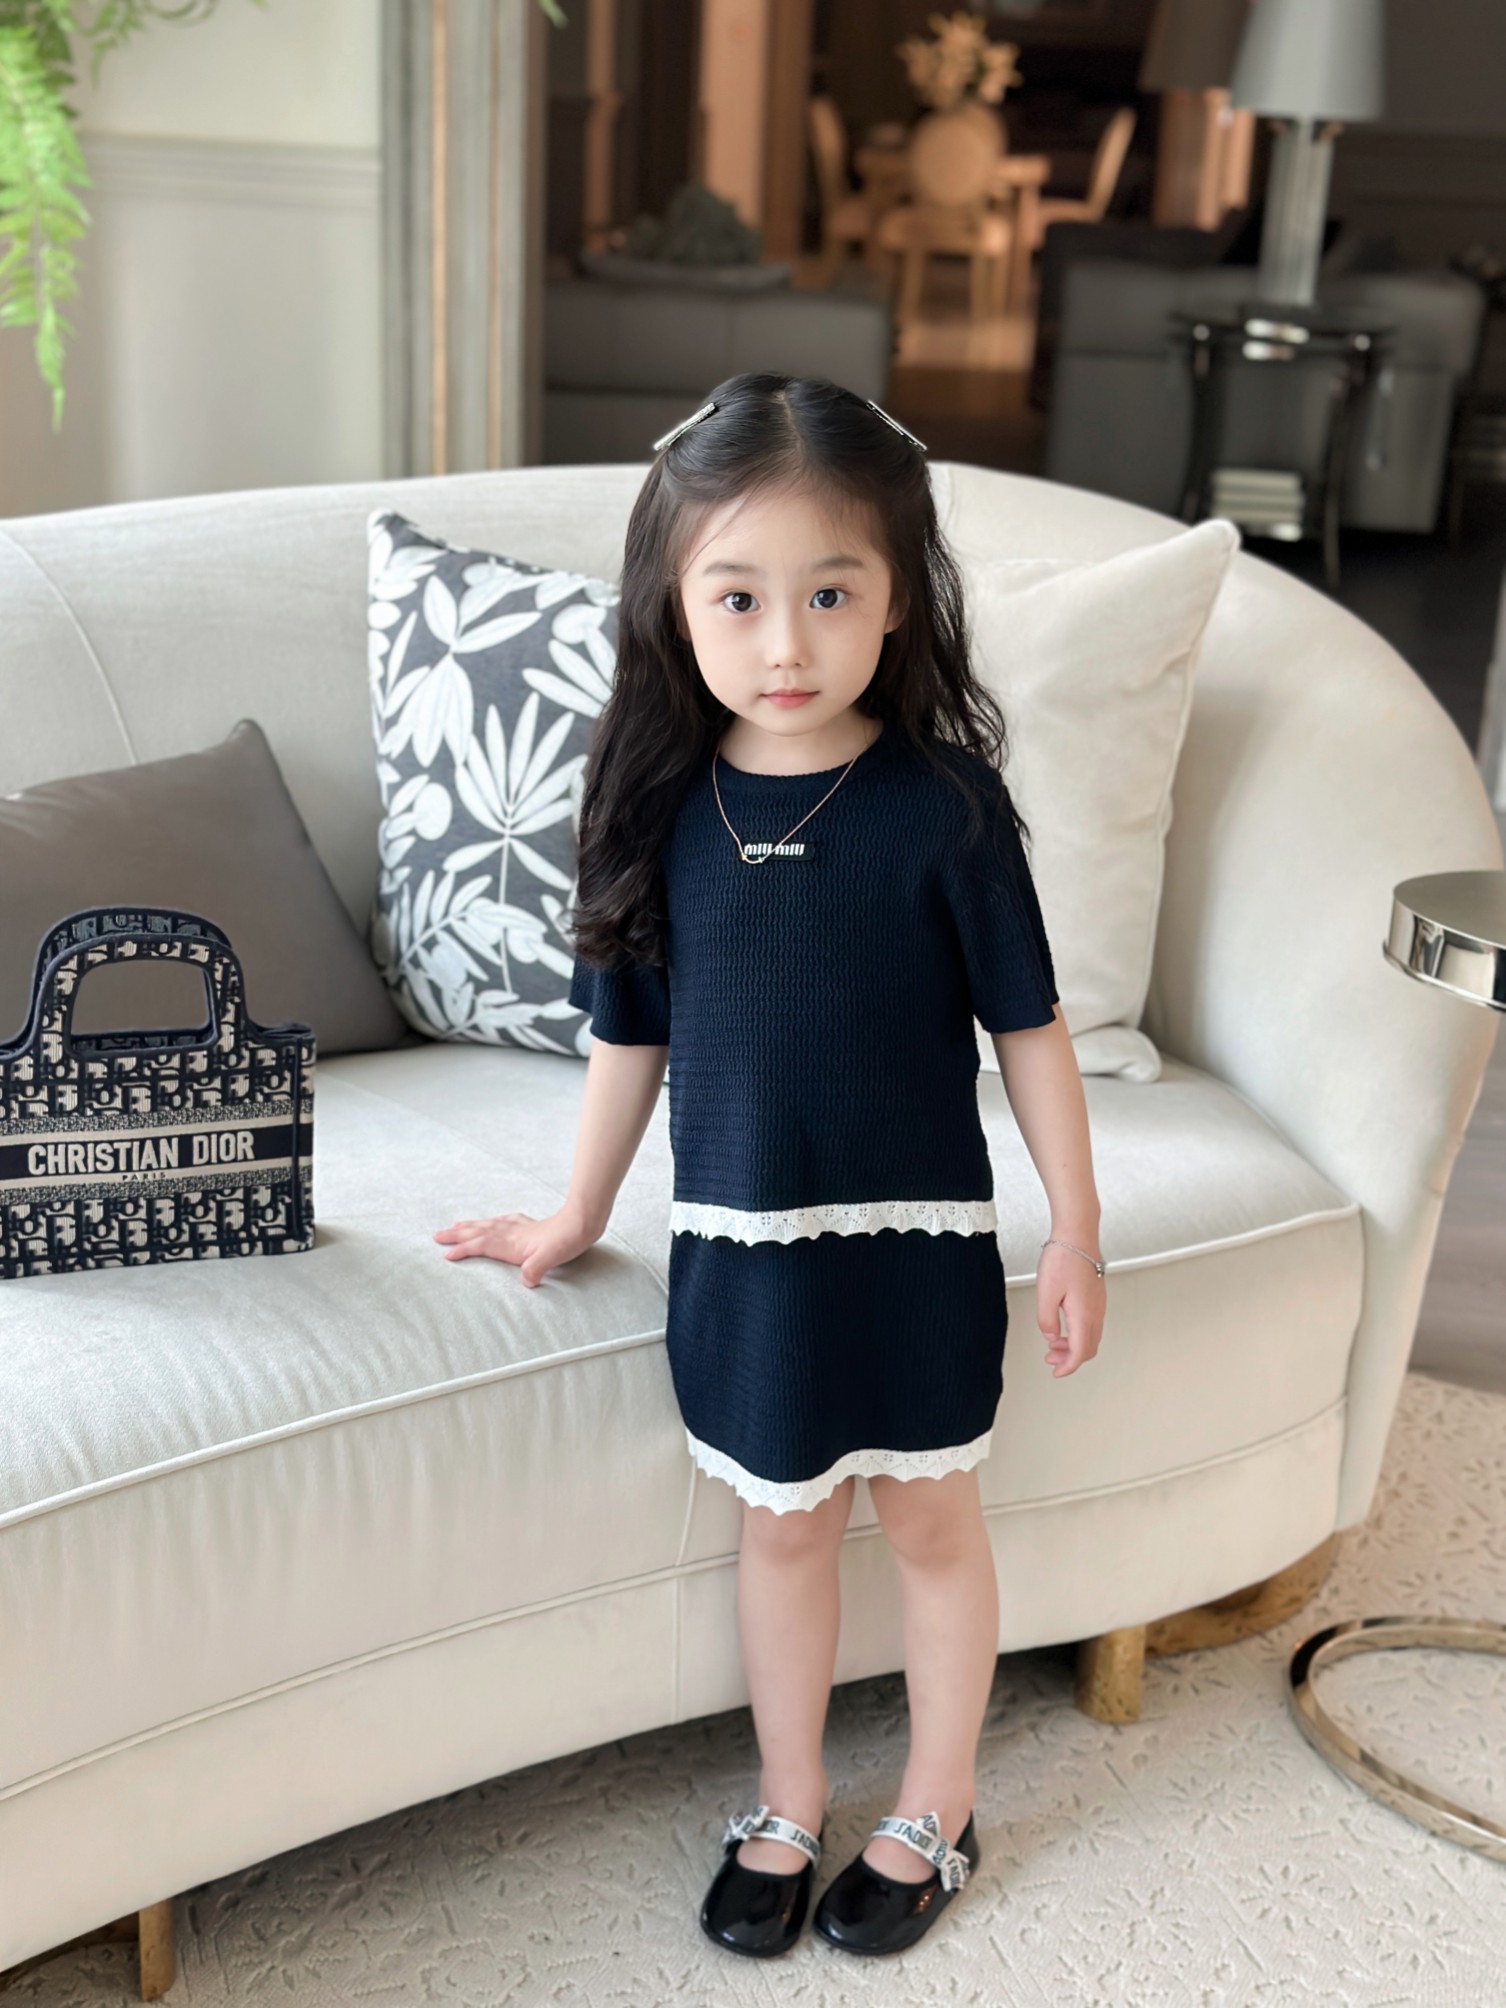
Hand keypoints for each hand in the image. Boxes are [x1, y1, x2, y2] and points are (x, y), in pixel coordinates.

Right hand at [432, 1204, 601, 1285]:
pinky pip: (504, 1221)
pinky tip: (493, 1221)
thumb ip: (536, 1269)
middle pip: (478, 1232)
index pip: (481, 1245)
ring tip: (454, 1226)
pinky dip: (493, 1221)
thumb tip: (526, 1282)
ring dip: (470, 1226)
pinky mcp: (530, 1226)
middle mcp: (512, 1234)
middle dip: (457, 1235)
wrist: (583, 1223)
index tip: (446, 1255)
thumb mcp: (552, 1258)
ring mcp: (520, 1228)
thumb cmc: (567, 1241)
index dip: (463, 1250)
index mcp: (513, 1244)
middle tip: (436, 1236)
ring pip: (488, 1225)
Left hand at [1037, 1239, 1105, 1376]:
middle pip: (1089, 1348)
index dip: (1068, 1367)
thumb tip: (1051, 1337)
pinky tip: (1063, 1326)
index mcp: (1084, 1314)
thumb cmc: (1063, 1258)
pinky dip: (1077, 1332)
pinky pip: (1091, 1323)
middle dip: (1070, 1359)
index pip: (1080, 1352)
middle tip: (1051, 1360)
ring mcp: (1098, 1304)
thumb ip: (1047, 1319)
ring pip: (1091, 1336)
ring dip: (1073, 1345)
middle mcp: (1096, 1312)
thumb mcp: (1046, 1292)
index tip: (1056, 1372)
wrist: (1078, 1233)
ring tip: (1053, 1345)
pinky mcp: (1096, 1296)